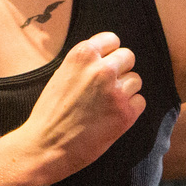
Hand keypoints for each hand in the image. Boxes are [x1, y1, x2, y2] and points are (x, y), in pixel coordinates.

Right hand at [15, 32, 145, 178]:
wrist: (45, 146)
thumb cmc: (50, 113)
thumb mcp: (62, 75)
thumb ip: (84, 64)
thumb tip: (107, 58)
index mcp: (83, 55)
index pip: (112, 40)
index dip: (110, 53)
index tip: (104, 65)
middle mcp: (102, 69)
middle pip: (128, 57)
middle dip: (120, 70)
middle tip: (106, 88)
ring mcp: (115, 92)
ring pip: (136, 80)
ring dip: (126, 91)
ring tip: (106, 105)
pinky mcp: (125, 114)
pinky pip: (140, 102)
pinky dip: (130, 110)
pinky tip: (112, 117)